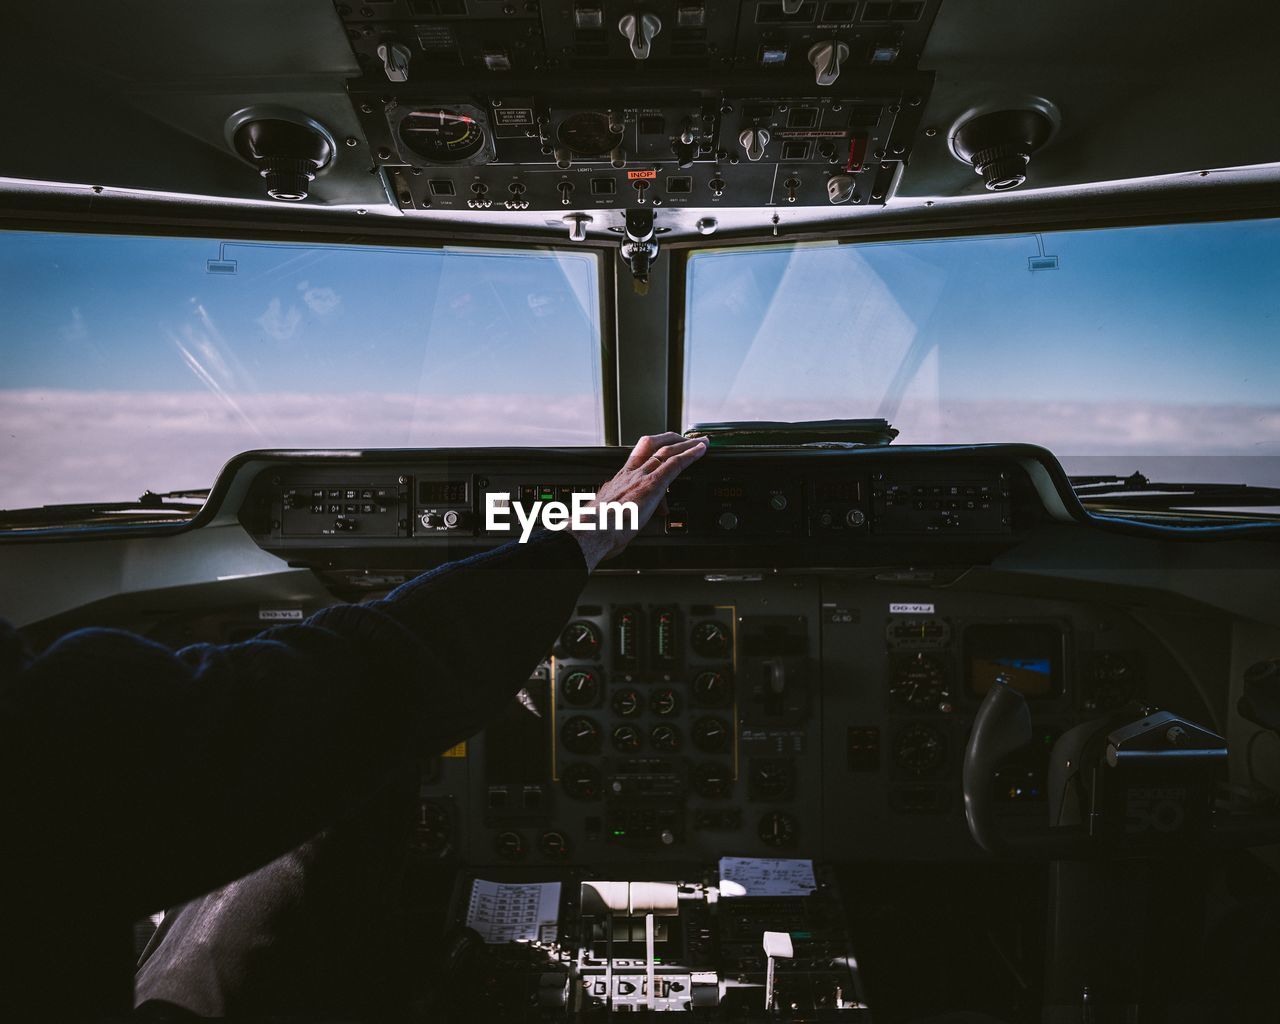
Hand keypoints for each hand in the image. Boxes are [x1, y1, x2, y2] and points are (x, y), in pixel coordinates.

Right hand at [572, 433, 707, 571]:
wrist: (592, 530)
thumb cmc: (595, 529)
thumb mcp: (607, 517)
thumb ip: (618, 513)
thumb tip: (626, 519)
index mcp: (618, 480)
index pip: (637, 458)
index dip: (651, 450)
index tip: (660, 449)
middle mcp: (630, 474)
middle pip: (652, 447)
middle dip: (670, 440)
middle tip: (684, 439)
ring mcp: (642, 477)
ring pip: (667, 451)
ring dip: (686, 445)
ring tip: (700, 442)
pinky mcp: (653, 484)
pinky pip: (676, 463)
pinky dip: (690, 455)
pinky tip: (701, 450)